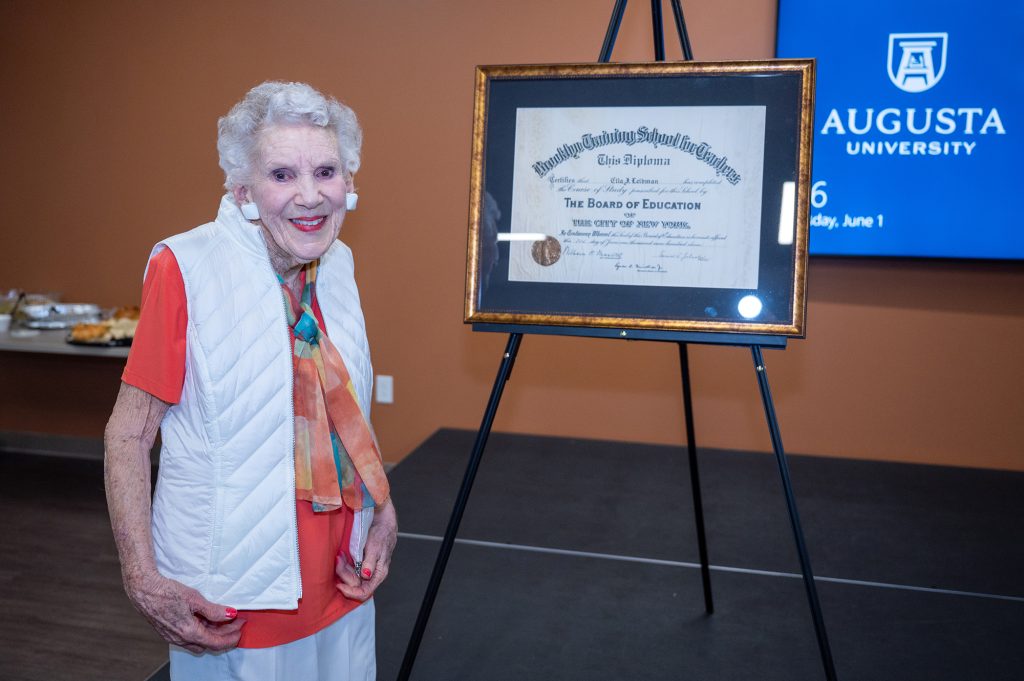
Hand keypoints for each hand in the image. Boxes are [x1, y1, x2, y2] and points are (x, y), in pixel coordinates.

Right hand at [126, 570, 243, 653]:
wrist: (143, 590)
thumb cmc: (166, 592)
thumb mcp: (195, 599)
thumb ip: (213, 610)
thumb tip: (230, 615)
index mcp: (188, 632)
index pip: (216, 643)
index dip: (231, 637)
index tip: (241, 627)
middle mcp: (180, 638)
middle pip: (209, 643)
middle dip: (225, 634)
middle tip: (236, 622)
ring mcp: (173, 636)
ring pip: (198, 641)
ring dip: (213, 633)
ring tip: (223, 619)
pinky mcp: (168, 631)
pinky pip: (189, 636)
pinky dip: (201, 630)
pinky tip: (206, 619)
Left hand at [336, 500, 396, 600]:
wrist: (383, 523)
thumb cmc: (381, 534)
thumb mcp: (375, 547)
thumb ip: (370, 563)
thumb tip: (366, 576)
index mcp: (378, 574)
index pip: (364, 591)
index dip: (351, 592)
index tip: (340, 585)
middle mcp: (372, 574)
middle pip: (355, 584)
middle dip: (344, 575)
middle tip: (338, 561)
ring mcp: (366, 569)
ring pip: (351, 576)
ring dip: (342, 569)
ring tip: (339, 556)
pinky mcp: (361, 562)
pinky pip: (350, 569)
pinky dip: (344, 564)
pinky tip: (341, 556)